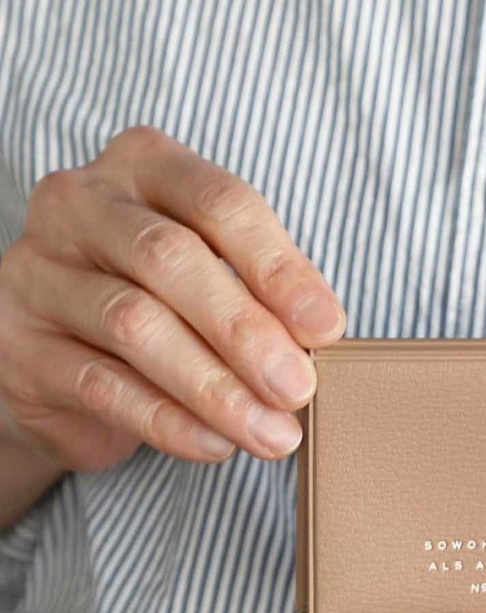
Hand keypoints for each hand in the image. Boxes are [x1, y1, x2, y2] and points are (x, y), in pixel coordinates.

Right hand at [0, 125, 345, 470]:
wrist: (63, 364)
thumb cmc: (163, 306)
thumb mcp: (216, 279)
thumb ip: (261, 293)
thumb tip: (320, 336)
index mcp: (145, 168)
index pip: (220, 203)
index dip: (279, 269)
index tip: (327, 328)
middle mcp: (80, 205)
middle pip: (171, 260)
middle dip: (246, 332)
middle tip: (298, 389)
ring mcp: (37, 272)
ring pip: (135, 325)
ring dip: (216, 389)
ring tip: (272, 433)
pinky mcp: (18, 346)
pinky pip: (102, 386)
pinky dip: (168, 421)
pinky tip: (215, 444)